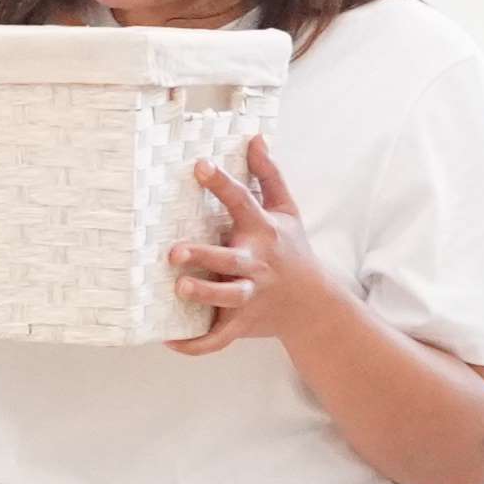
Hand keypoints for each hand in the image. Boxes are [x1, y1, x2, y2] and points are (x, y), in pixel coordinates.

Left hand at [164, 139, 314, 357]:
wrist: (313, 305)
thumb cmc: (292, 250)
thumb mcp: (286, 211)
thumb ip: (269, 175)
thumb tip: (255, 138)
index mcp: (263, 232)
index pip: (242, 203)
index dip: (222, 184)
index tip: (201, 166)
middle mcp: (256, 264)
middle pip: (230, 260)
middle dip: (204, 256)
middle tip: (174, 251)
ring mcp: (250, 296)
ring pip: (226, 299)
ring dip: (204, 295)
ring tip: (180, 288)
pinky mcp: (243, 322)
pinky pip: (219, 338)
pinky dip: (196, 345)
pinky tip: (169, 340)